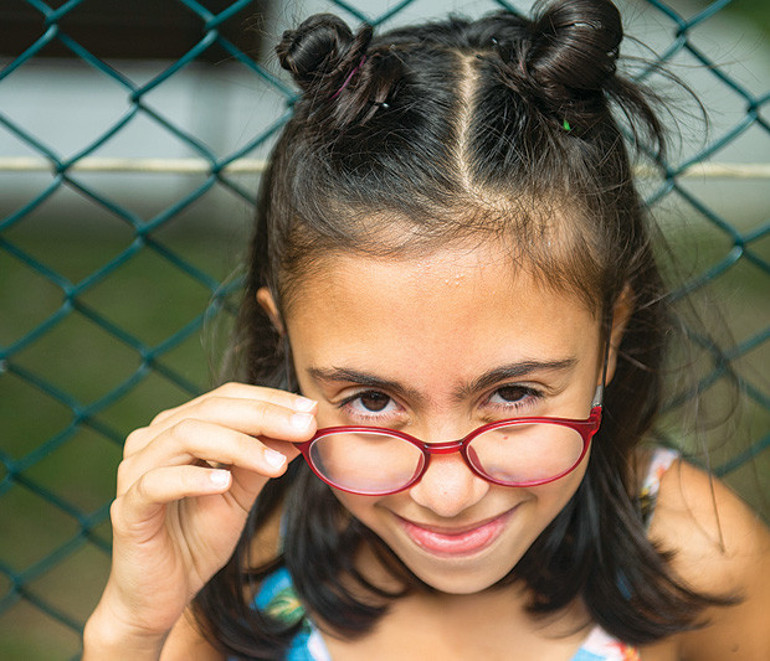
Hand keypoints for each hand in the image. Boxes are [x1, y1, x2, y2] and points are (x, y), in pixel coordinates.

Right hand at [84, 383, 316, 654]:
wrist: (160, 596)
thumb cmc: (196, 538)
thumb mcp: (240, 494)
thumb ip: (263, 460)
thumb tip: (302, 428)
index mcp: (177, 429)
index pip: (225, 398)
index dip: (269, 400)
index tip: (309, 411)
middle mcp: (152, 440)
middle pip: (209, 410)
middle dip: (263, 416)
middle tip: (304, 428)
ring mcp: (135, 471)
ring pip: (186, 437)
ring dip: (238, 445)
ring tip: (276, 463)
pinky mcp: (126, 507)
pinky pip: (157, 483)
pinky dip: (193, 479)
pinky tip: (225, 483)